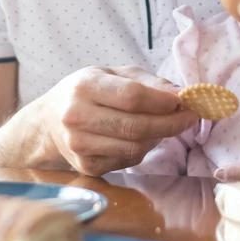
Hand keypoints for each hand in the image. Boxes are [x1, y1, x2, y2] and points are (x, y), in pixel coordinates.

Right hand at [42, 65, 198, 175]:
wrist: (49, 122)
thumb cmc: (88, 92)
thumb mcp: (113, 74)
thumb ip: (148, 82)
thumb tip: (182, 95)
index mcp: (85, 86)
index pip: (132, 96)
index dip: (162, 102)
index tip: (184, 102)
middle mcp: (77, 116)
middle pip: (136, 126)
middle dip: (170, 124)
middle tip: (190, 118)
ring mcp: (79, 145)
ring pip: (135, 147)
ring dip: (158, 138)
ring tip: (165, 126)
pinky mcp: (86, 166)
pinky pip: (127, 161)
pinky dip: (143, 150)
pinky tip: (143, 138)